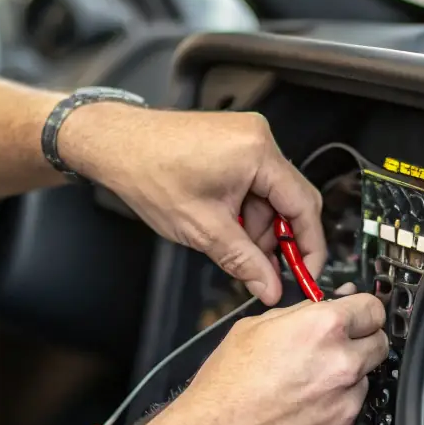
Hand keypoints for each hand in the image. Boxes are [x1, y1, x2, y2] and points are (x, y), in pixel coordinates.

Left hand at [60, 104, 325, 305]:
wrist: (114, 145)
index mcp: (258, 153)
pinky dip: (244, 211)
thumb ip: (244, 261)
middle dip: (277, 239)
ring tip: (229, 246)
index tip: (306, 273)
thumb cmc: (148, 173)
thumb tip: (270, 286)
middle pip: (289, 200)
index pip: (303, 205)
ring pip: (270, 196)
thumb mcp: (203, 229)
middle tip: (265, 271)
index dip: (309, 246)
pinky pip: (254, 184)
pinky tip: (224, 227)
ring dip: (256, 227)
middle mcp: (259, 138)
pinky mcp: (233, 143)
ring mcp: (246, 138)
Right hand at [172, 289, 388, 424]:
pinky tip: (304, 408)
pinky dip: (334, 409)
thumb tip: (319, 310)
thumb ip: (298, 315)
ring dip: (346, 378)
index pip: (373, 308)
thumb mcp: (254, 327)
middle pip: (379, 343)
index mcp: (323, 328)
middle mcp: (342, 364)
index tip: (360, 315)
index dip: (363, 310)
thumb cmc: (226, 385)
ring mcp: (346, 402)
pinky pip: (349, 413)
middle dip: (361, 342)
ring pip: (364, 380)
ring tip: (307, 384)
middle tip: (335, 347)